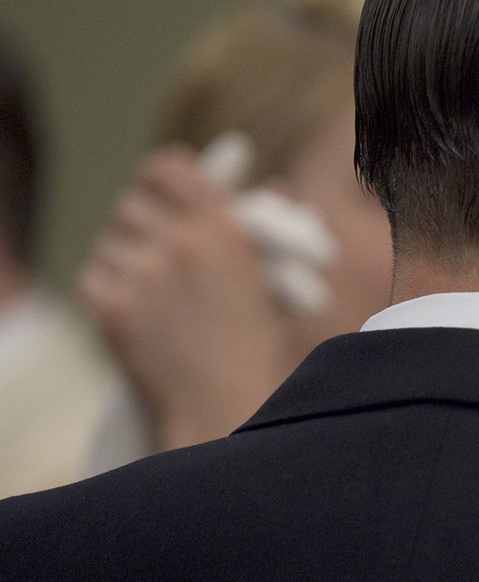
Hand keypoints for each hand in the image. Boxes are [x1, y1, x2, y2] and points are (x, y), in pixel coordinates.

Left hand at [77, 147, 302, 448]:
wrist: (229, 412)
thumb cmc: (266, 355)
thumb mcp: (281, 283)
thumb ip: (273, 226)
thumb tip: (277, 185)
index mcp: (224, 231)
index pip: (170, 169)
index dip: (167, 175)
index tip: (172, 185)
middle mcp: (177, 244)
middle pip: (132, 204)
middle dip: (144, 220)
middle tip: (157, 239)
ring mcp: (139, 276)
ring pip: (110, 241)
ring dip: (127, 256)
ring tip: (154, 286)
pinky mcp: (109, 307)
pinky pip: (95, 275)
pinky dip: (112, 286)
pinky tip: (140, 311)